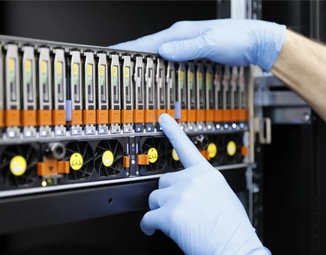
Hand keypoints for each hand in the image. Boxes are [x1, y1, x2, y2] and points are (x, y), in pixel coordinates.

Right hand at [109, 19, 285, 71]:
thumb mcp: (211, 44)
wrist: (256, 42)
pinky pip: (170, 58)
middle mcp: (181, 36)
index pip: (148, 42)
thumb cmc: (238, 39)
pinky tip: (157, 68)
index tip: (112, 52)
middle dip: (131, 54)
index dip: (128, 48)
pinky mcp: (193, 51)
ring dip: (144, 59)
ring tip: (130, 67)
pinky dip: (159, 63)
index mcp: (181, 32)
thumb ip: (186, 48)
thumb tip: (163, 51)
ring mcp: (186, 44)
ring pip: (158, 52)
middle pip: (149, 46)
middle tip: (116, 63)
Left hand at [140, 113, 269, 254]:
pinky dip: (148, 226)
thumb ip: (202, 186)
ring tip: (175, 221)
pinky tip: (154, 230)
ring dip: (159, 209)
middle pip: (164, 181)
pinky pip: (148, 218)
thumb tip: (186, 190)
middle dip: (166, 194)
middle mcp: (192, 181)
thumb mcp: (222, 197)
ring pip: (154, 198)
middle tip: (176, 208)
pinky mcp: (169, 214)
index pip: (186, 147)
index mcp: (207, 175)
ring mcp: (180, 196)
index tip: (162, 118)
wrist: (236, 249)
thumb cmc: (232, 230)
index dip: (172, 131)